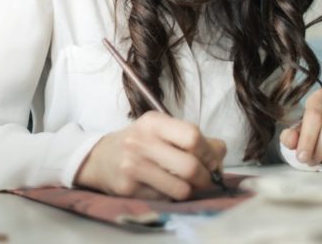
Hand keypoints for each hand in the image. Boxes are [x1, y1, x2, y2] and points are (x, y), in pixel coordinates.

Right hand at [73, 111, 225, 199]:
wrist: (100, 157)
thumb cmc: (139, 142)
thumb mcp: (161, 129)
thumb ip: (191, 137)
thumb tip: (221, 152)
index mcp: (153, 122)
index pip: (193, 136)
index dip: (209, 152)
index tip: (211, 159)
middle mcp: (141, 142)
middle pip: (191, 167)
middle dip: (205, 177)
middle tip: (203, 177)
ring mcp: (133, 166)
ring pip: (182, 189)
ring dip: (190, 190)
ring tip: (184, 183)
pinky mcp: (128, 188)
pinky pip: (166, 199)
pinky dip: (171, 196)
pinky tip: (162, 187)